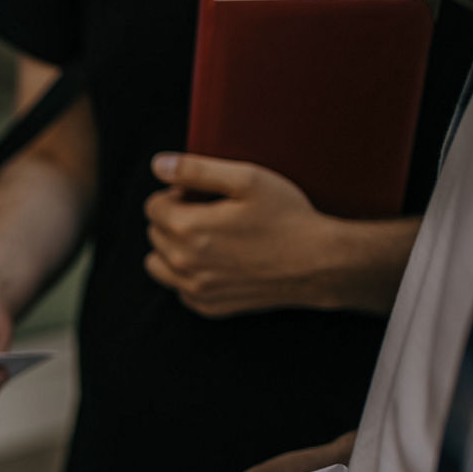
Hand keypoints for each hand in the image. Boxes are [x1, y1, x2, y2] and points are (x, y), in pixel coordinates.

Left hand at [144, 153, 342, 316]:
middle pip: (155, 233)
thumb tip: (157, 165)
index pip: (153, 206)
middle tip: (213, 214)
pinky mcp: (208, 306)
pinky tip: (218, 262)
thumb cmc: (287, 216)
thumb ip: (195, 169)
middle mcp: (183, 263)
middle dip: (175, 219)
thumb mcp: (246, 179)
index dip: (177, 194)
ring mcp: (195, 289)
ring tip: (207, 238)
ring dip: (173, 248)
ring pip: (158, 264)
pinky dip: (189, 275)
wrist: (319, 263)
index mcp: (187, 229)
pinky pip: (179, 288)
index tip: (204, 195)